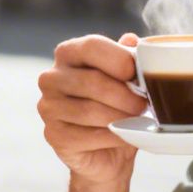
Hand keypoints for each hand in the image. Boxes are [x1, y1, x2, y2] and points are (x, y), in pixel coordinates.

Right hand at [37, 33, 149, 183]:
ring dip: (121, 117)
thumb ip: (127, 57)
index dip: (118, 58)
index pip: (91, 46)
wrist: (107, 151)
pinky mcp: (53, 135)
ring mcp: (48, 107)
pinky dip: (114, 137)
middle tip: (144, 104)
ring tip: (137, 120)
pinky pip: (89, 136)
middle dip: (125, 95)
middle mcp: (51, 78)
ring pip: (91, 110)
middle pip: (93, 81)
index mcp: (68, 54)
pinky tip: (124, 137)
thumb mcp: (126, 78)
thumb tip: (132, 40)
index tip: (137, 73)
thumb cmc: (116, 106)